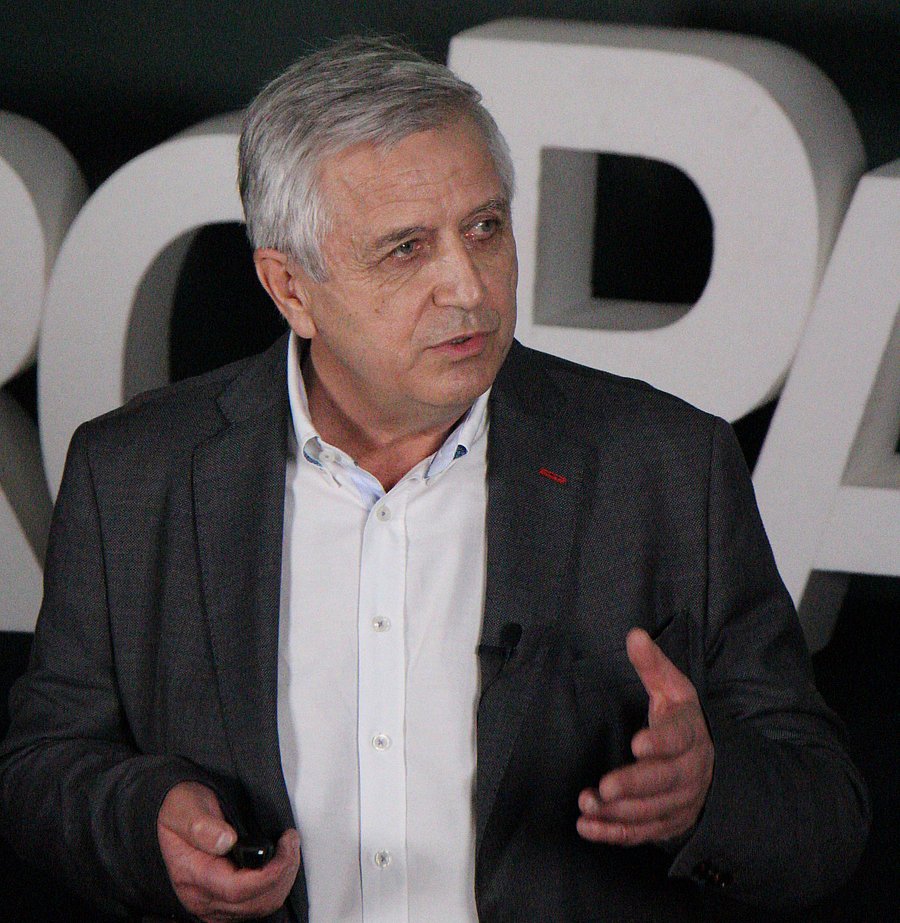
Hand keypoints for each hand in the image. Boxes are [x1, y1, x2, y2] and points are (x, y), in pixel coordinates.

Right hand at [157, 781, 299, 921]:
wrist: (173, 815)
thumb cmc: (181, 809)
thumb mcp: (186, 808)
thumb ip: (203, 825)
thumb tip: (226, 841)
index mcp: (192, 875)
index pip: (237, 889)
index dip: (270, 872)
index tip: (286, 845)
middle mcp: (201, 898)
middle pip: (254, 903)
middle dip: (283, 873)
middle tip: (291, 842)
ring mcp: (213, 904)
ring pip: (259, 908)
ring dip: (282, 880)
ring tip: (288, 849)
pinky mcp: (224, 904)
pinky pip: (256, 906)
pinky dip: (274, 886)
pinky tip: (279, 864)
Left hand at [576, 627, 713, 846]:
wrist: (709, 764)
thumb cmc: (681, 720)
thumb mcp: (672, 688)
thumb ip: (652, 665)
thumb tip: (635, 634)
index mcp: (690, 734)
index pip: (678, 738)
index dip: (660, 742)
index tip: (638, 742)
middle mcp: (689, 772)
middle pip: (664, 782)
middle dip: (635, 785)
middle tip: (606, 787)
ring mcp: (679, 802)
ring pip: (651, 812)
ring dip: (619, 812)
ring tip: (589, 804)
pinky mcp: (666, 823)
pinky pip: (641, 833)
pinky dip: (615, 834)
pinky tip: (588, 827)